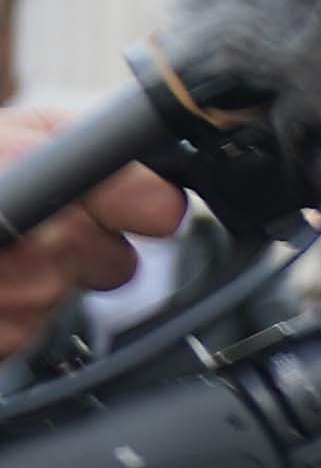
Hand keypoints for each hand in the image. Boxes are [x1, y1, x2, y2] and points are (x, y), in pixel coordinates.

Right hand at [0, 103, 182, 365]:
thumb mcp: (10, 128)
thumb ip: (79, 134)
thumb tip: (151, 147)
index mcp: (56, 179)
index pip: (159, 207)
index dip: (150, 206)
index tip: (139, 204)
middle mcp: (48, 243)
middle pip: (120, 262)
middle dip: (87, 245)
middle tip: (39, 224)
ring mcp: (26, 297)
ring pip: (74, 296)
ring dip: (46, 278)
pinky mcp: (5, 339)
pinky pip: (32, 329)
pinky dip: (10, 310)